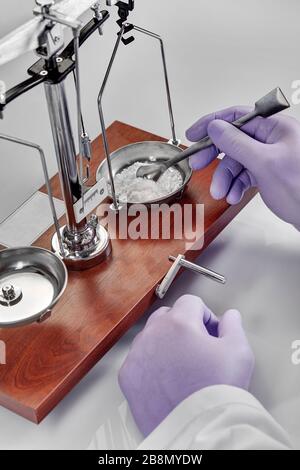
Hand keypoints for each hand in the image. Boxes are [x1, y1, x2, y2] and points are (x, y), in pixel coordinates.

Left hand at [118, 295, 253, 436]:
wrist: (198, 430)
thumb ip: (233, 326)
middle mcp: (153, 334)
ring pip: (151, 336)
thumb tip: (230, 316)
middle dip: (184, 325)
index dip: (206, 315)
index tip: (211, 332)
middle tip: (199, 348)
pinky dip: (151, 363)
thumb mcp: (239, 352)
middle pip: (168, 315)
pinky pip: (138, 359)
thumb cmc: (216, 393)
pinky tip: (167, 378)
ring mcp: (137, 355)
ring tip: (183, 366)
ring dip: (165, 343)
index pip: (191, 302)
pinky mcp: (128, 376)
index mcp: (179, 323)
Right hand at [187, 107, 299, 227]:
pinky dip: (236, 185)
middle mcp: (273, 139)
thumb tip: (215, 128)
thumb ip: (236, 143)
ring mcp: (271, 157)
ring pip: (238, 161)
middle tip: (198, 165)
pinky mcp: (270, 174)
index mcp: (275, 128)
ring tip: (220, 192)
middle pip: (234, 140)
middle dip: (216, 156)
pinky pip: (245, 175)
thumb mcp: (264, 163)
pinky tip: (234, 195)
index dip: (212, 124)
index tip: (193, 134)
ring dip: (225, 178)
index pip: (237, 117)